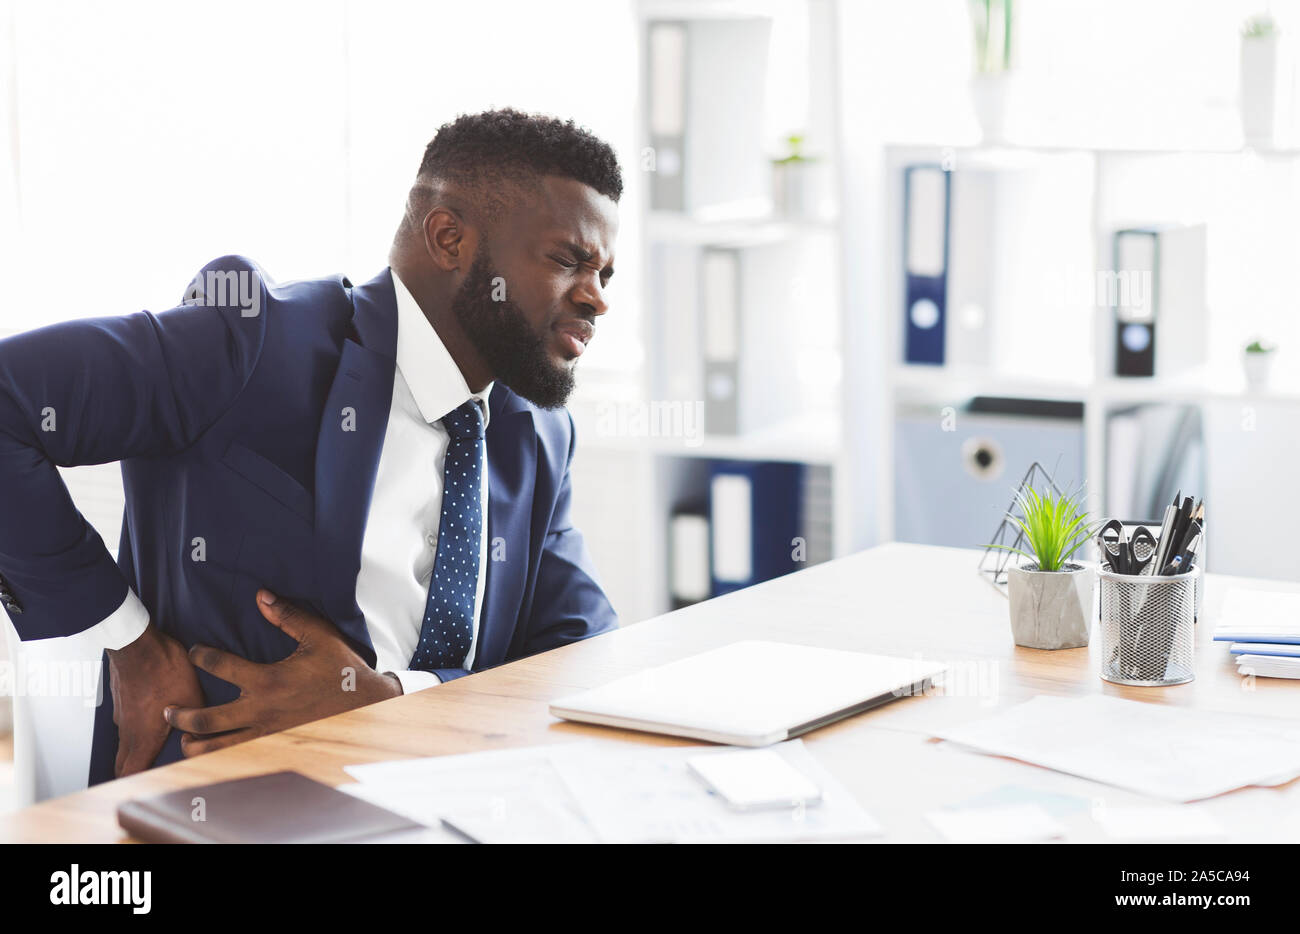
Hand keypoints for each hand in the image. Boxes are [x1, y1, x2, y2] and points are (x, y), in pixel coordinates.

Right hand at [106, 623, 204, 777]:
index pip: (132, 773)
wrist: (136, 643)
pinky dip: (136, 727)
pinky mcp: (121, 699)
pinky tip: (152, 717)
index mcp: (142, 738)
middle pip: (123, 763)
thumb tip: (203, 734)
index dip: (138, 784)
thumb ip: (197, 721)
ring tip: (156, 746)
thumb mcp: (192, 698)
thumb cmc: (164, 671)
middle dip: (134, 771)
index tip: (149, 787)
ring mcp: (120, 714)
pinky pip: (126, 722)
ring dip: (136, 748)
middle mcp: (127, 731)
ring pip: (125, 741)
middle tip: (150, 773)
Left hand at [165, 589, 401, 756]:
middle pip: (205, 719)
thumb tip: (260, 595)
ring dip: (193, 744)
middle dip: (180, 715)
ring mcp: (266, 734)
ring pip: (216, 747)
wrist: (366, 705)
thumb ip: (286, 616)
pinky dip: (219, 757)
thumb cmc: (342, 669)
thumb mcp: (318, 635)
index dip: (199, 655)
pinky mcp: (274, 746)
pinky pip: (237, 756)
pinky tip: (211, 754)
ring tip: (183, 739)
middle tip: (168, 710)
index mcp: (267, 680)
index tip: (193, 651)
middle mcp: (260, 710)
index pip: (218, 666)